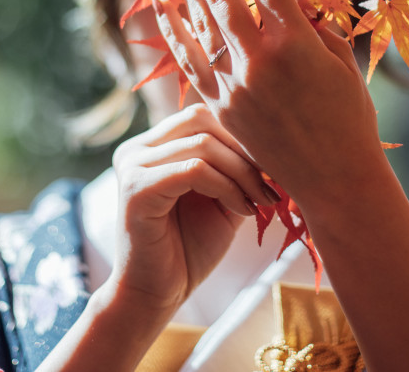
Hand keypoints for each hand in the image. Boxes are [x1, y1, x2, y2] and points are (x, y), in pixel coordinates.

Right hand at [104, 103, 274, 316]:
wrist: (157, 294)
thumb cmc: (189, 249)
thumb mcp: (222, 198)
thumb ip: (236, 168)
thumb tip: (276, 143)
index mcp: (153, 145)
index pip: (204, 115)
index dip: (242, 136)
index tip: (274, 168)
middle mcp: (137, 148)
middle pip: (203, 120)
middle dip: (245, 150)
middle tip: (272, 183)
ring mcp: (132, 166)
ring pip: (203, 144)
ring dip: (242, 172)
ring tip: (262, 201)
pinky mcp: (137, 189)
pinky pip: (194, 170)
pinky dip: (227, 187)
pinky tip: (244, 210)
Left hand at [153, 0, 386, 215]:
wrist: (334, 180)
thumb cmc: (349, 118)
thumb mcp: (341, 62)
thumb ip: (315, 25)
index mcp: (297, 43)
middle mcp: (260, 60)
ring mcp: (235, 84)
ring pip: (201, 21)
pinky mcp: (220, 105)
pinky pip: (190, 59)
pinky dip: (175, 29)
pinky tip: (162, 4)